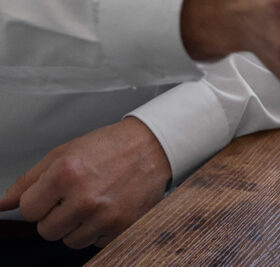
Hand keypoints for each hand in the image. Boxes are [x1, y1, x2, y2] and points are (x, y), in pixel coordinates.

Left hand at [0, 117, 170, 248]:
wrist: (153, 147)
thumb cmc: (111, 146)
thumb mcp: (65, 152)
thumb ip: (30, 180)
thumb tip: (4, 204)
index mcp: (66, 174)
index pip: (28, 211)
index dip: (38, 202)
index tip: (52, 195)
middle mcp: (85, 197)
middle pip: (46, 231)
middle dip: (56, 216)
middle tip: (75, 196)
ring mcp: (104, 215)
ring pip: (70, 241)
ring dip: (77, 226)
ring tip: (93, 201)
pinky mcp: (122, 227)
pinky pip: (95, 242)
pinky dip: (99, 229)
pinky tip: (108, 207)